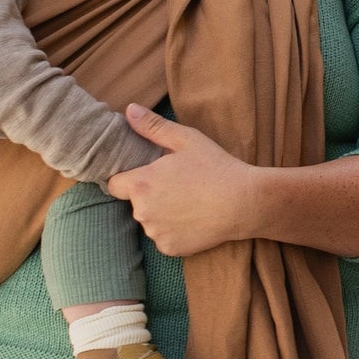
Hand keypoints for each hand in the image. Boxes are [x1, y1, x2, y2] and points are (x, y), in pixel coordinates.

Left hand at [107, 104, 262, 257]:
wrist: (244, 202)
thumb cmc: (215, 167)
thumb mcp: (186, 139)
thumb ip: (152, 126)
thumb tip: (128, 109)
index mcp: (141, 183)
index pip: (114, 184)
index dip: (127, 178)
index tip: (147, 175)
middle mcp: (142, 211)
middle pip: (135, 202)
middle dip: (149, 194)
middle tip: (178, 185)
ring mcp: (155, 233)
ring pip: (150, 221)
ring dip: (161, 213)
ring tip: (188, 202)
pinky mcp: (169, 249)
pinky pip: (164, 237)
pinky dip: (174, 231)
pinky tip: (194, 219)